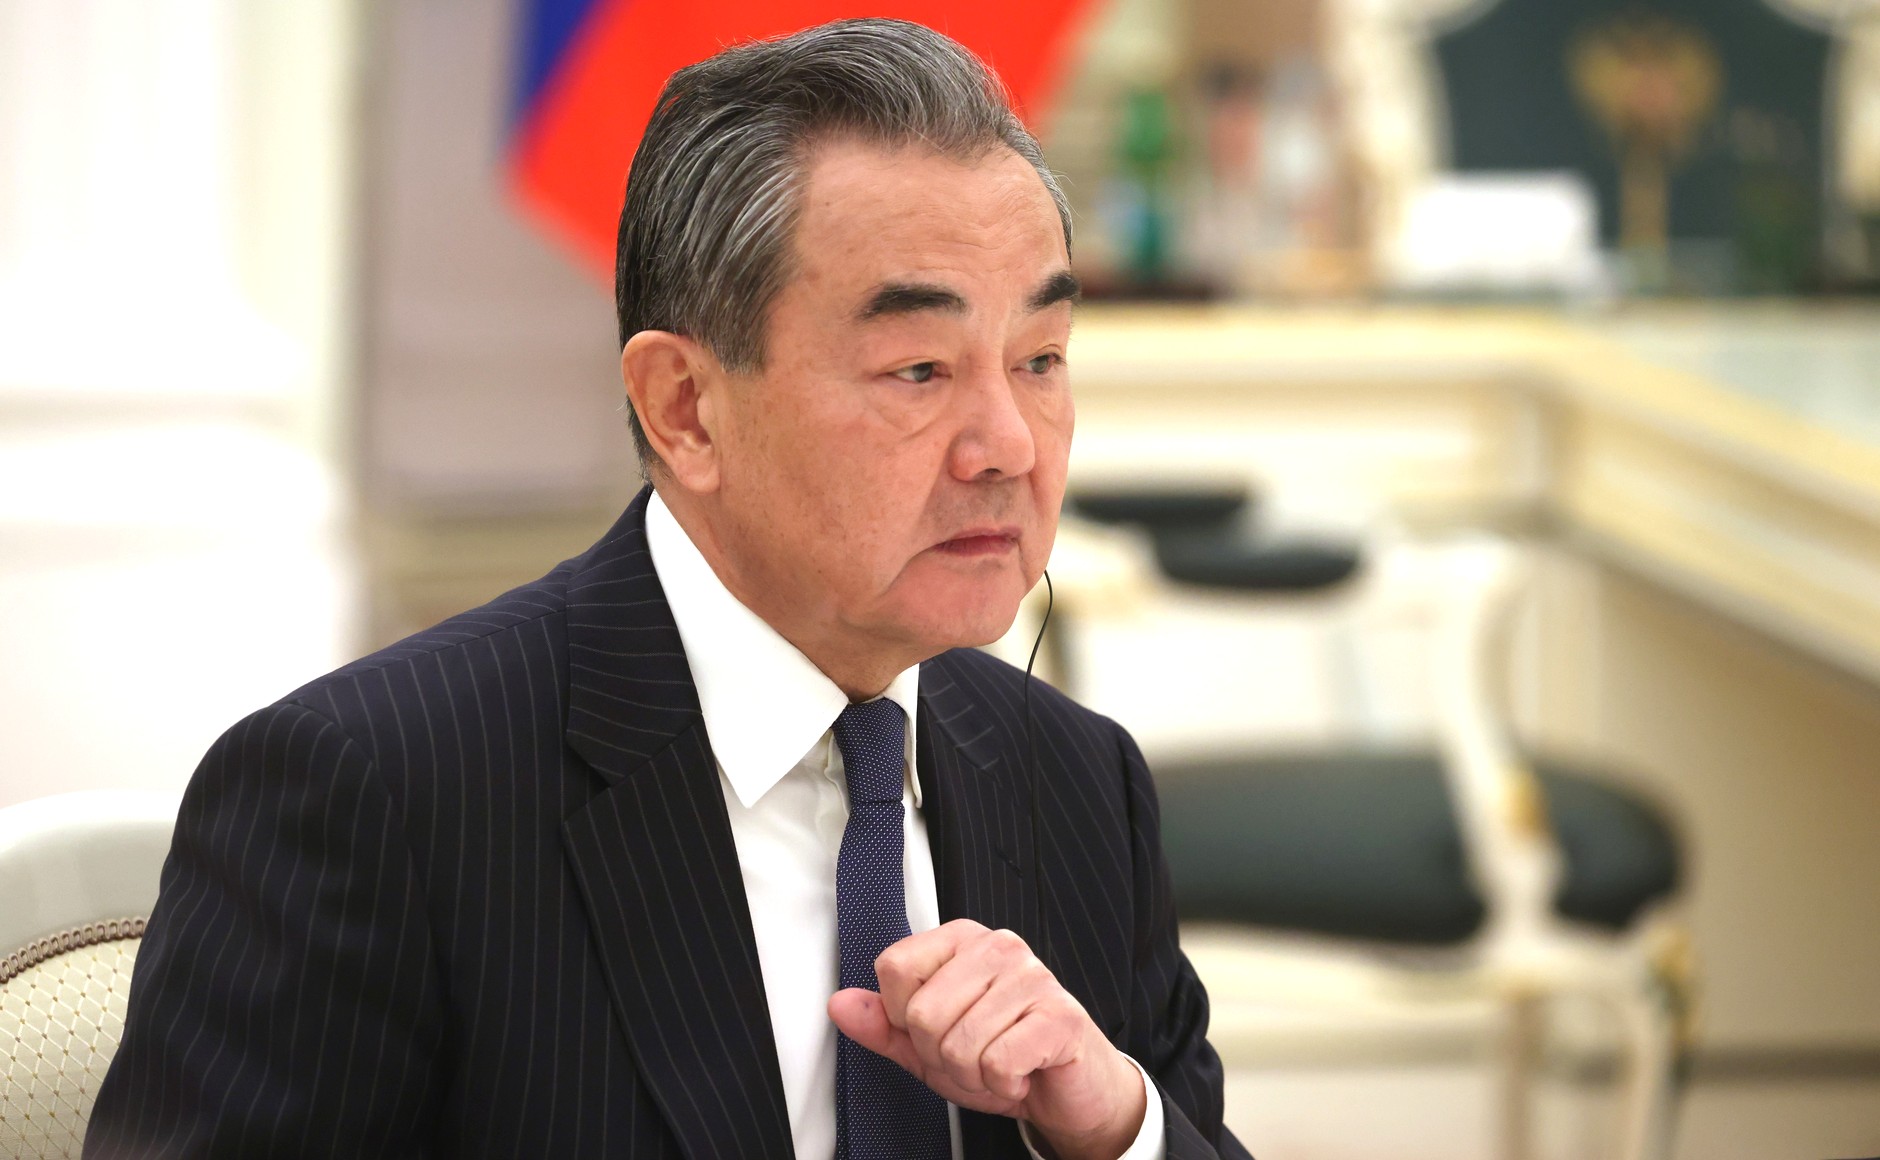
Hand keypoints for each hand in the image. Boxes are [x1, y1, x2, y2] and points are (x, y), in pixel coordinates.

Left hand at [827, 919, 1146, 1159]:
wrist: (1067, 1090)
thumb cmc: (1003, 1057)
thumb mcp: (929, 1047)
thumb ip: (884, 1026)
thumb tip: (839, 1004)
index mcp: (960, 941)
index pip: (894, 966)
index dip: (904, 1016)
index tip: (936, 1029)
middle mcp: (996, 946)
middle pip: (923, 1013)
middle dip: (941, 1056)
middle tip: (975, 1055)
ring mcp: (1032, 976)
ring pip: (959, 1044)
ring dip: (975, 1076)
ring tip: (1000, 1064)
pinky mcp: (1060, 1015)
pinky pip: (998, 1063)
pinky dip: (1004, 1085)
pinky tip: (1022, 1073)